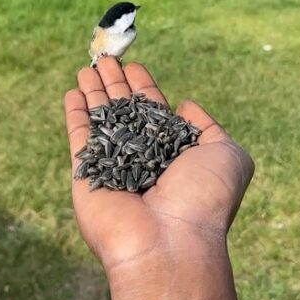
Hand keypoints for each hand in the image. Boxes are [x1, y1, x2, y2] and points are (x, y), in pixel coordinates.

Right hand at [63, 57, 255, 299]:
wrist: (169, 243)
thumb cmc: (205, 200)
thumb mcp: (227, 155)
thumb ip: (210, 127)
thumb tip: (186, 106)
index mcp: (175, 154)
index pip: (156, 113)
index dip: (145, 87)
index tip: (136, 65)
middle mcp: (143, 158)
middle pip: (125, 112)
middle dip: (115, 83)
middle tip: (105, 57)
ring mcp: (113, 166)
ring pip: (100, 120)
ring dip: (93, 92)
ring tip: (87, 66)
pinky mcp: (86, 174)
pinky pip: (79, 138)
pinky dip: (75, 115)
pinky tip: (72, 93)